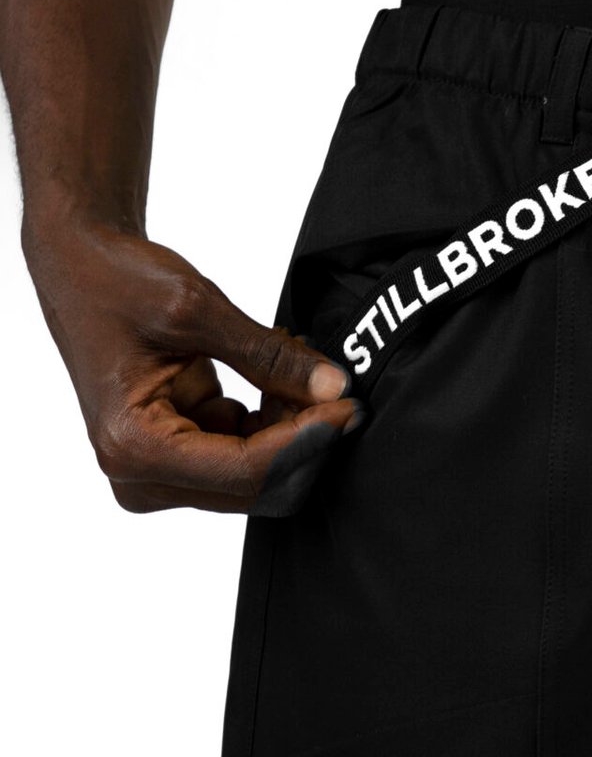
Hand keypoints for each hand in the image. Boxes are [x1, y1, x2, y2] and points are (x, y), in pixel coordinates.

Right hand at [24, 214, 356, 513]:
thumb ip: (270, 355)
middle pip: (253, 488)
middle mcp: (139, 474)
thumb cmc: (115, 281)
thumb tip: (335, 388)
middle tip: (339, 393)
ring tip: (299, 371)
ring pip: (254, 476)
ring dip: (290, 432)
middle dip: (303, 444)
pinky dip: (272, 424)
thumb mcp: (196, 308)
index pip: (246, 471)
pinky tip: (278, 380)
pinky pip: (243, 456)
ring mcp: (156, 472)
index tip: (348, 405)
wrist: (77, 269)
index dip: (308, 441)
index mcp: (133, 446)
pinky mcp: (174, 457)